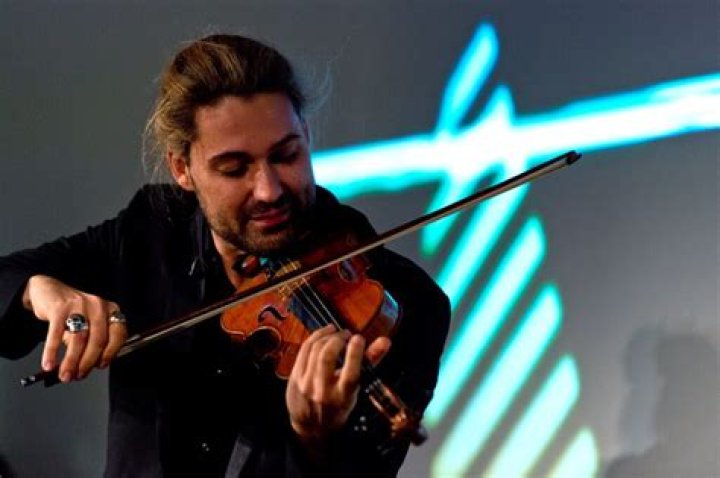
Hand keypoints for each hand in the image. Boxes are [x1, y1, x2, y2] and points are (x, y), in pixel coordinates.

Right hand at [22, 275, 126, 381]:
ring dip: (71, 361)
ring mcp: (79, 305)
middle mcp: (98, 306)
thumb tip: (91, 367)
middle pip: (98, 340)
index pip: (118, 334)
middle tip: (79, 376)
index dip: (110, 353)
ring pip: (78, 339)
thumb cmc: (75, 311)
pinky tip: (49, 364)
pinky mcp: (59, 308)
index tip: (101, 366)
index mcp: (110, 310)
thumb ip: (95, 340)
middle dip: (88, 363)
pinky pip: (56, 334)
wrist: (49, 290)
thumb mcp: (91, 322)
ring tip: (65, 375)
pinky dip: (52, 352)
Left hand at [285, 325, 390, 446]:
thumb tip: (385, 341)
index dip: (355, 353)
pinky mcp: (294, 376)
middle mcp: (322, 391)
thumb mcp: (356, 390)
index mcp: (342, 397)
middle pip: (327, 357)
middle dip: (338, 339)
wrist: (310, 427)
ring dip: (327, 335)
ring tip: (337, 333)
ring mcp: (306, 384)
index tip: (359, 338)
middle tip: (347, 335)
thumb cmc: (338, 405)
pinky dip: (316, 337)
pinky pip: (304, 349)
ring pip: (314, 350)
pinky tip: (325, 333)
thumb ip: (370, 363)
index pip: (350, 374)